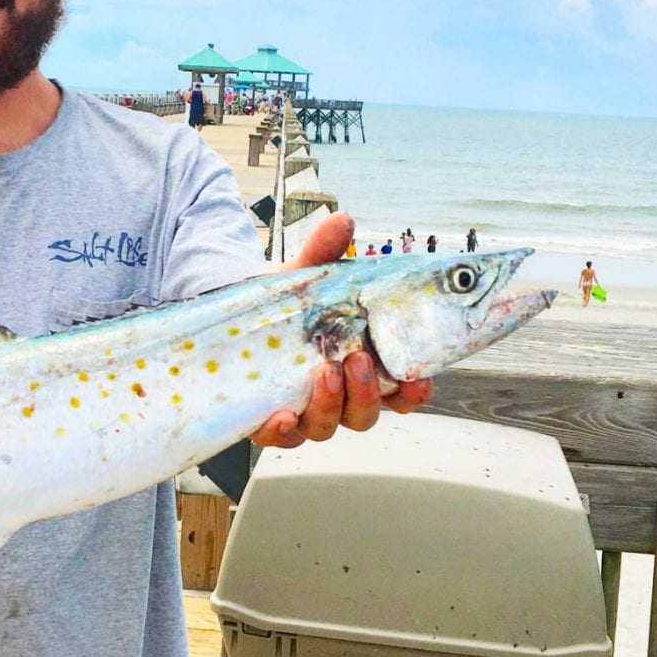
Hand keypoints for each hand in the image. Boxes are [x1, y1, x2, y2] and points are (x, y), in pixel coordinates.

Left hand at [251, 212, 433, 448]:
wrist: (236, 319)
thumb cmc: (287, 305)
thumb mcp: (306, 276)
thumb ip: (325, 252)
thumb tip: (343, 220)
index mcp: (361, 369)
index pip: (400, 392)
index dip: (414, 393)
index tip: (420, 379)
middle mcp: (339, 398)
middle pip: (366, 415)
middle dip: (368, 392)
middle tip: (359, 359)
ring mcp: (305, 412)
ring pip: (328, 427)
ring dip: (331, 403)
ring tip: (324, 372)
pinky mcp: (270, 421)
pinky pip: (282, 437)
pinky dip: (284, 429)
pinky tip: (281, 414)